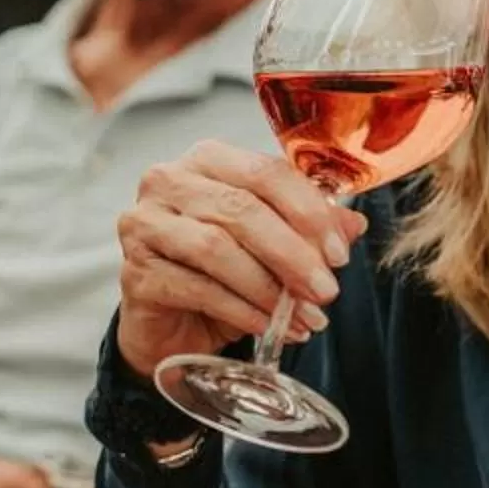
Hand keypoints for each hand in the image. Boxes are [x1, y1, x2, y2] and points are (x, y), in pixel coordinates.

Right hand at [114, 138, 365, 379]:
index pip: (265, 171)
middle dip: (293, 254)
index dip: (308, 212)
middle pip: (241, 209)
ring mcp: (143, 224)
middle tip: (326, 290)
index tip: (340, 253)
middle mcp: (167, 181)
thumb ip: (307, 228)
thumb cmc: (220, 272)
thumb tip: (354, 224)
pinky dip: (242, 310)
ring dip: (268, 287)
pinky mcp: (134, 272)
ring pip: (216, 248)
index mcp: (206, 160)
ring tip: (304, 316)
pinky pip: (197, 288)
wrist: (170, 324)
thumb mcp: (271, 247)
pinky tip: (269, 327)